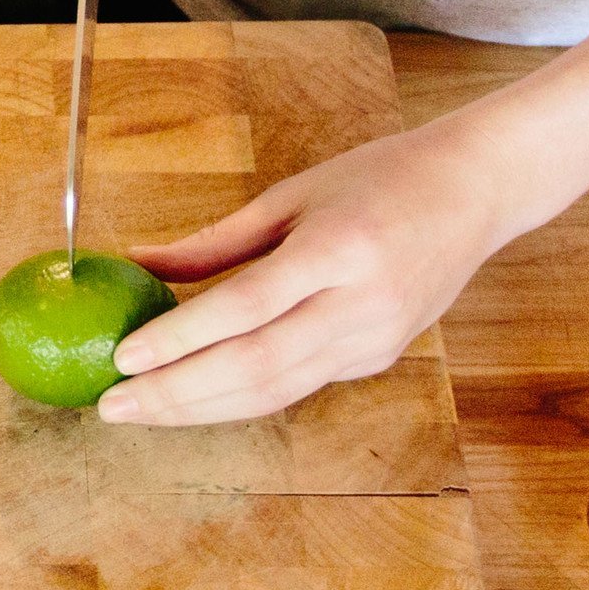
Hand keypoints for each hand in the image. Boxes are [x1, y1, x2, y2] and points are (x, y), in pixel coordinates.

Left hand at [99, 118, 538, 427]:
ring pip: (275, 392)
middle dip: (177, 394)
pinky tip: (193, 394)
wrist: (475, 193)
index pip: (246, 308)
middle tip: (113, 405)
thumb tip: (137, 263)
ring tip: (139, 410)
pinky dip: (239, 395)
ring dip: (200, 408)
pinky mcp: (378, 358)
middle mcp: (360, 305)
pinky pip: (297, 385)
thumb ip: (215, 241)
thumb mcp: (293, 194)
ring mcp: (375, 341)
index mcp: (339, 250)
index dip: (182, 339)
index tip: (124, 357)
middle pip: (256, 367)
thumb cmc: (379, 179)